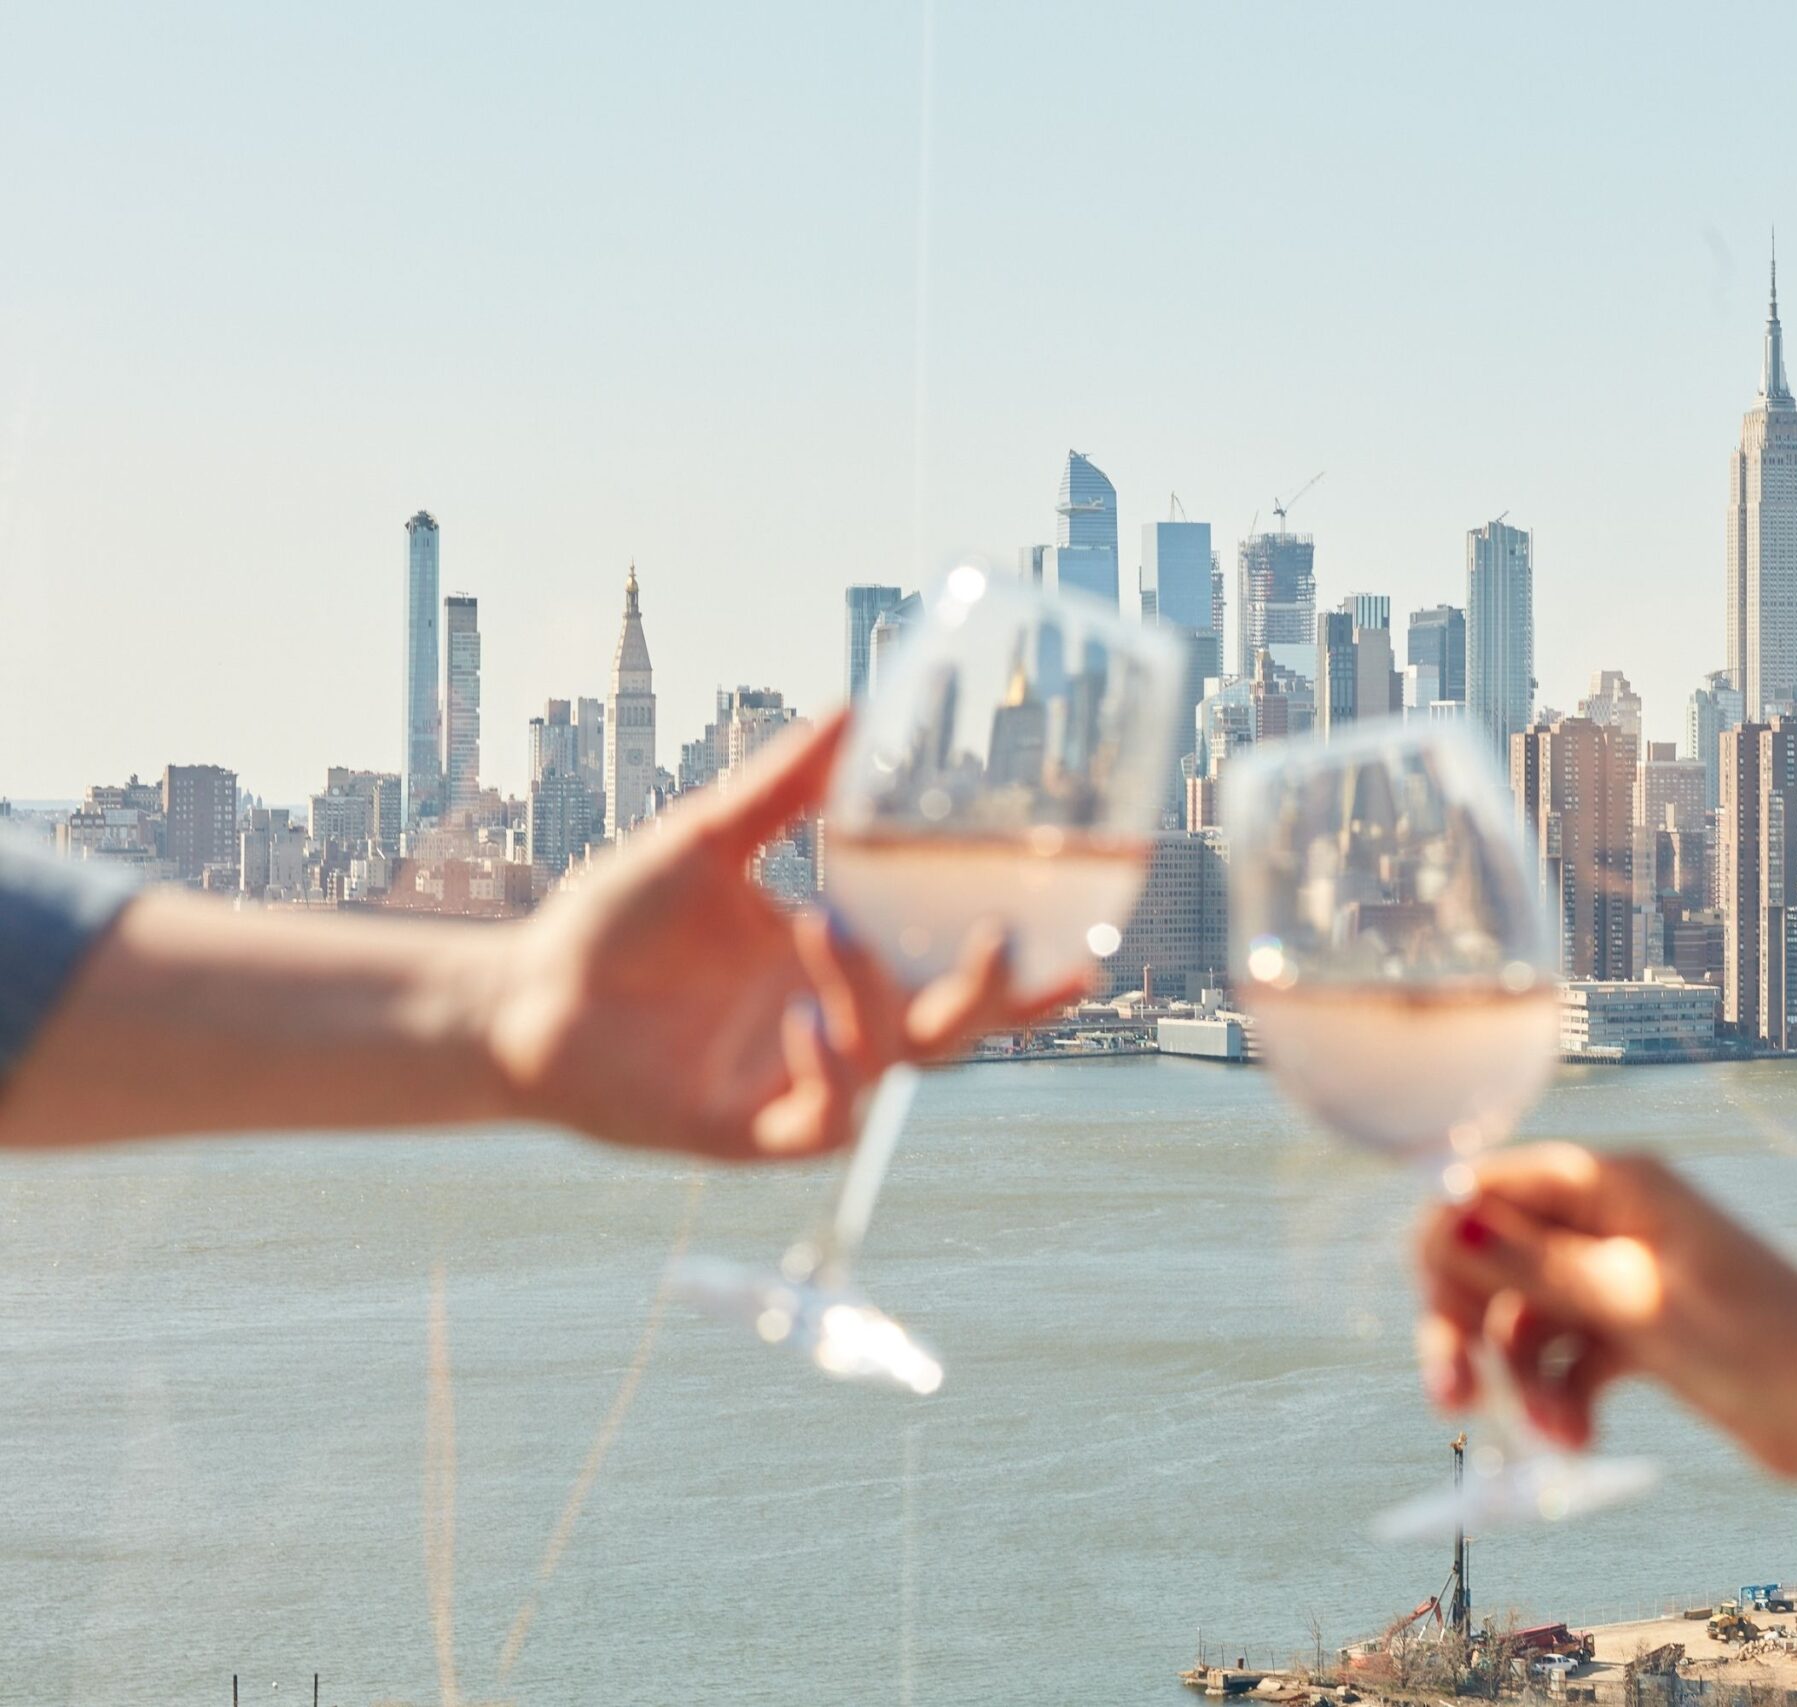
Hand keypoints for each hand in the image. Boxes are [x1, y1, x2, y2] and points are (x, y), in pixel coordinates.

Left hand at [481, 710, 1083, 1160]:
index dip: (1024, 975)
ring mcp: (796, 1082)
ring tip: (827, 930)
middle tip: (1001, 939)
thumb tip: (852, 707)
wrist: (519, 996)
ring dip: (875, 1003)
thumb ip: (783, 786)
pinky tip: (797, 1018)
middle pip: (951, 1030)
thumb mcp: (707, 841)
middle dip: (992, 995)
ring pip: (889, 1066)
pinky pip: (819, 1118)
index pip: (952, 977)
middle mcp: (835, 1028)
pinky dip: (824, 1069)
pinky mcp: (747, 1130)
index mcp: (843, 967)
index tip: (1086, 945)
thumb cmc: (613, 924)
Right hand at [1414, 1143, 1796, 1470]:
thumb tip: (1448, 1222)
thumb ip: (1534, 1264)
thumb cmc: (1758, 1338)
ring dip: (1524, 1380)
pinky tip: (1576, 1440)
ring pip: (1527, 1319)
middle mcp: (1610, 1219)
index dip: (1451, 1246)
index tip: (1438, 1317)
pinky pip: (1566, 1359)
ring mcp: (1621, 1277)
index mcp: (1613, 1183)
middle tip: (1451, 1395)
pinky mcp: (1637, 1332)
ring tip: (1555, 1435)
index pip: (1491, 1188)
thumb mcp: (1632, 1301)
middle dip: (1470, 1327)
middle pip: (1496, 1259)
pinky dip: (1561, 1398)